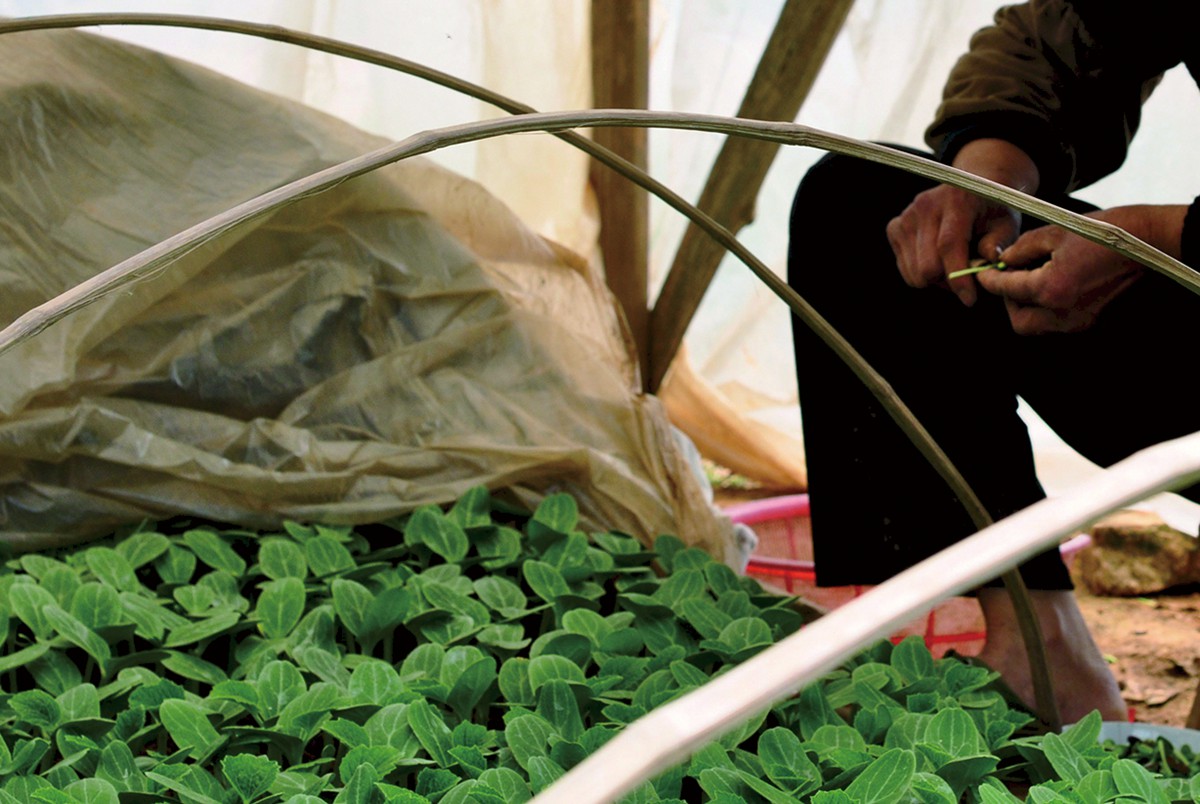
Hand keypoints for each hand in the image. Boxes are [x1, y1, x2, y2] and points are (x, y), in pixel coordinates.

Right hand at [886, 139, 1038, 306]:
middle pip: (927, 265)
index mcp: (956, 200)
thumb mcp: (1007, 224)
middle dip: (948, 282)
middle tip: (965, 280)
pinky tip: (936, 260)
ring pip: (914, 272)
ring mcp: (907, 216)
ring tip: (952, 268)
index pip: (949, 245)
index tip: (970, 299)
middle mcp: (925, 205)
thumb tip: (988, 263)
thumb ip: (999, 244)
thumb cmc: (993, 209)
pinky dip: (920, 273)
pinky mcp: (895, 227)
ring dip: (934, 280)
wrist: (974, 184)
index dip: (958, 277)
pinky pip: (904, 268)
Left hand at [980, 205, 1186, 333]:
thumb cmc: (1102, 232)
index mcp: (1052, 289)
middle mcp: (1063, 312)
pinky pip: (1054, 322)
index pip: (1007, 290)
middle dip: (1008, 301)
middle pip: (1019, 321)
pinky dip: (1043, 309)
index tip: (980, 273)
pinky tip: (1047, 285)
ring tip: (1028, 279)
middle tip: (1008, 278)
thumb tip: (1001, 261)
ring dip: (1025, 307)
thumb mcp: (1053, 233)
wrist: (1146, 240)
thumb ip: (1020, 250)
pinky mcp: (1089, 320)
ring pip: (1036, 326)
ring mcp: (1078, 320)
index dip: (989, 280)